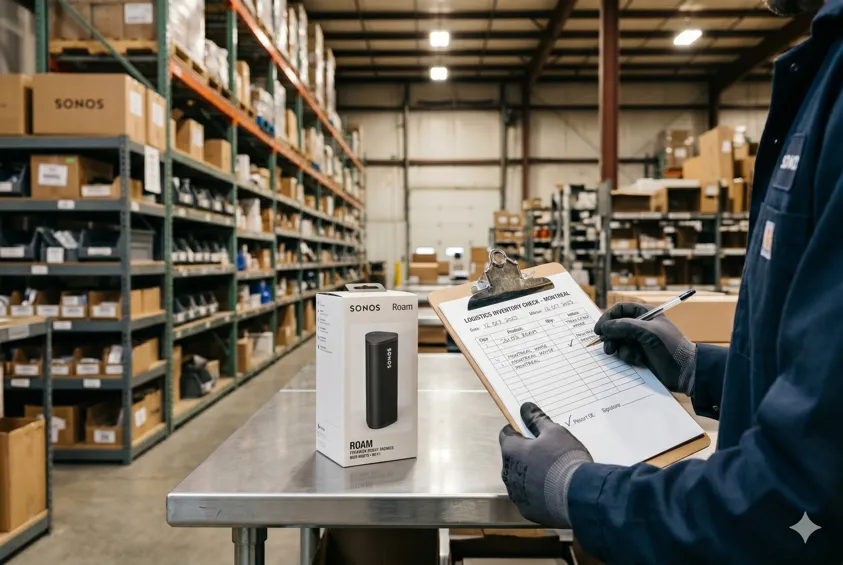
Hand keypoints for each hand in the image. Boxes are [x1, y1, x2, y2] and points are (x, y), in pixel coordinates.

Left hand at [499, 403, 592, 527]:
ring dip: (528, 475)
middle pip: (512, 459)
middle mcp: (508, 473)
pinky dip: (536, 493)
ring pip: (519, 480)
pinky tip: (551, 490)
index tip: (526, 432)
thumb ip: (537, 419)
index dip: (516, 432)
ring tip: (550, 473)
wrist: (578, 495)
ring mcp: (517, 494)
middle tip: (543, 452)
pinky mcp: (527, 510)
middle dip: (523, 455)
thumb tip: (525, 407)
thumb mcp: (554, 432)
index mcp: (511, 451)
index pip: (506, 436)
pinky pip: (528, 498)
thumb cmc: (564, 458)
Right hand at [594, 302, 696, 394]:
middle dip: (610, 336)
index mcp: (645, 314)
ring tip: (624, 355)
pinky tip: (638, 361)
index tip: (599, 330)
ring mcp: (639, 340)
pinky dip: (627, 356)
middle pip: (615, 326)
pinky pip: (624, 353)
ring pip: (618, 341)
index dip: (608, 317)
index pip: (620, 309)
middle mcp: (640, 325)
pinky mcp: (639, 354)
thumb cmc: (670, 346)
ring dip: (619, 348)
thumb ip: (624, 326)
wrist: (685, 371)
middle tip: (608, 348)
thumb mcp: (647, 332)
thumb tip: (604, 328)